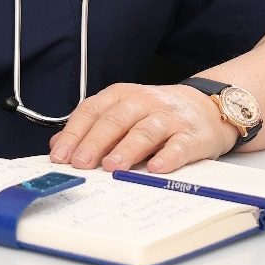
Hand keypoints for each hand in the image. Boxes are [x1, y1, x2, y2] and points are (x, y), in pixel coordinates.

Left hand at [48, 82, 238, 173]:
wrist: (207, 106)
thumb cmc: (158, 113)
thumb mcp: (122, 112)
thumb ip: (92, 127)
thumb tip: (58, 145)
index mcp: (122, 96)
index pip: (92, 111)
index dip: (74, 133)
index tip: (60, 156)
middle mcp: (143, 103)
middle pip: (115, 121)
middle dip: (95, 142)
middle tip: (80, 163)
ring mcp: (168, 118)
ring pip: (144, 131)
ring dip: (127, 149)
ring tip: (112, 166)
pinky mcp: (191, 135)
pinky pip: (178, 146)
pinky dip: (167, 157)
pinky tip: (155, 169)